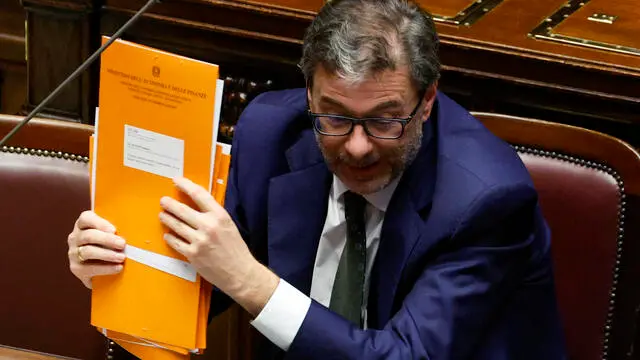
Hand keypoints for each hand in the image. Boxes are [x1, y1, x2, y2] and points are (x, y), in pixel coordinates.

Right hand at [67, 211, 125, 288]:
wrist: (101, 269)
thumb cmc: (111, 245)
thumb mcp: (113, 233)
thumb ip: (120, 227)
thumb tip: (144, 225)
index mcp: (83, 224)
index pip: (86, 218)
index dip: (100, 223)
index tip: (114, 230)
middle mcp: (75, 237)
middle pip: (89, 236)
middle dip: (107, 240)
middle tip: (122, 244)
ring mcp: (73, 253)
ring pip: (88, 251)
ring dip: (107, 254)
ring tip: (122, 257)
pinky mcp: (76, 268)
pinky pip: (89, 268)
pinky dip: (105, 268)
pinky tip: (118, 268)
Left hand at [159, 177, 278, 315]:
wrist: (240, 273)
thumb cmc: (235, 248)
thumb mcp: (228, 225)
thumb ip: (214, 215)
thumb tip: (196, 204)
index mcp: (220, 216)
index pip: (199, 194)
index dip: (186, 185)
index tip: (176, 180)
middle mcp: (208, 226)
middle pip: (182, 210)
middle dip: (170, 204)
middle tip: (163, 201)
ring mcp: (199, 241)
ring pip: (176, 226)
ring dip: (167, 219)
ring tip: (162, 215)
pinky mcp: (192, 254)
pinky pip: (176, 242)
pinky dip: (170, 237)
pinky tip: (168, 234)